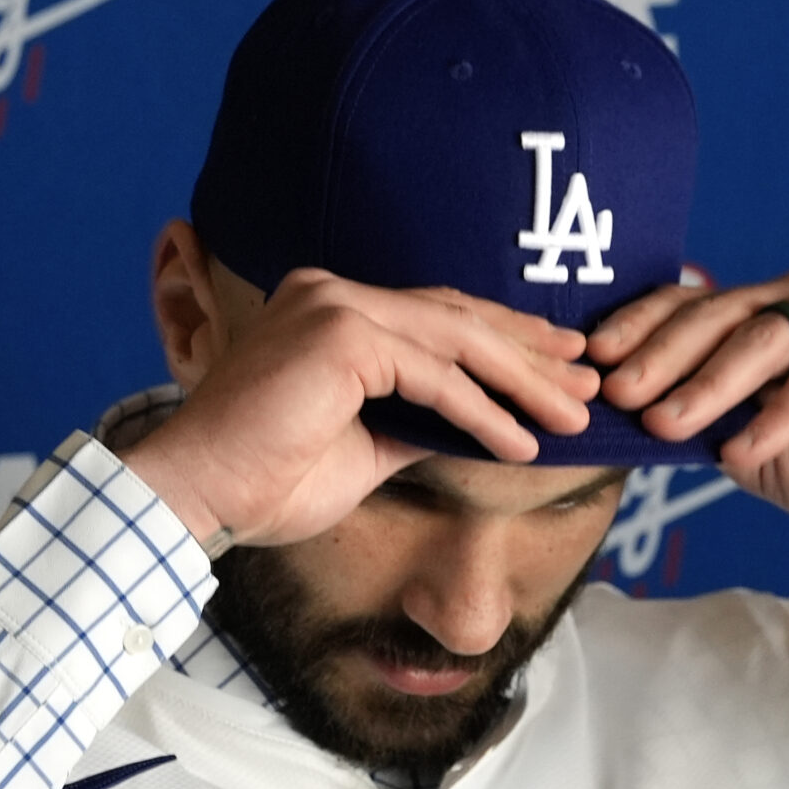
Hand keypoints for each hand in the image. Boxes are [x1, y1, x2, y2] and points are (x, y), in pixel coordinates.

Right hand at [125, 269, 598, 550]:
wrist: (201, 495)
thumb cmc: (266, 480)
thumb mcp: (365, 448)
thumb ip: (418, 423)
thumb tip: (481, 426)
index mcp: (332, 310)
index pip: (438, 317)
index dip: (505, 342)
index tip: (561, 368)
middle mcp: (333, 293)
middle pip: (458, 317)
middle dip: (531, 353)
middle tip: (588, 381)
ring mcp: (335, 306)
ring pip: (456, 341)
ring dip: (523, 383)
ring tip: (573, 417)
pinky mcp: (340, 336)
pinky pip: (435, 376)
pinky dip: (483, 412)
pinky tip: (521, 444)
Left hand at [587, 271, 788, 571]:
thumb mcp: (758, 455)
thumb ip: (706, 429)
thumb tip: (629, 423)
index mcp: (766, 319)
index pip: (690, 309)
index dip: (638, 333)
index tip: (592, 369)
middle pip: (719, 314)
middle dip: (661, 356)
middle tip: (617, 395)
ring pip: (767, 335)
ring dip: (710, 383)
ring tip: (666, 423)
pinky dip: (784, 412)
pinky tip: (745, 450)